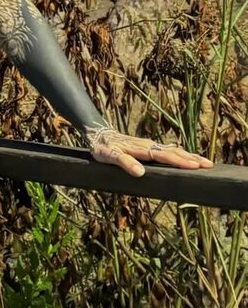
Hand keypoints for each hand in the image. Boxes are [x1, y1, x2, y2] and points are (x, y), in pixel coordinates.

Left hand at [87, 126, 213, 176]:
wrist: (98, 134)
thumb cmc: (103, 148)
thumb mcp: (109, 157)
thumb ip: (125, 163)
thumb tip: (140, 173)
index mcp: (142, 149)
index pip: (165, 156)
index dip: (181, 162)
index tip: (195, 166)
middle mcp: (149, 145)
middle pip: (174, 152)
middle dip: (192, 159)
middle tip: (209, 165)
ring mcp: (149, 145)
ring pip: (173, 150)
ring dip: (188, 156)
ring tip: (203, 162)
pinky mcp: (148, 146)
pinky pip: (167, 150)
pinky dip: (179, 153)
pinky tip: (186, 157)